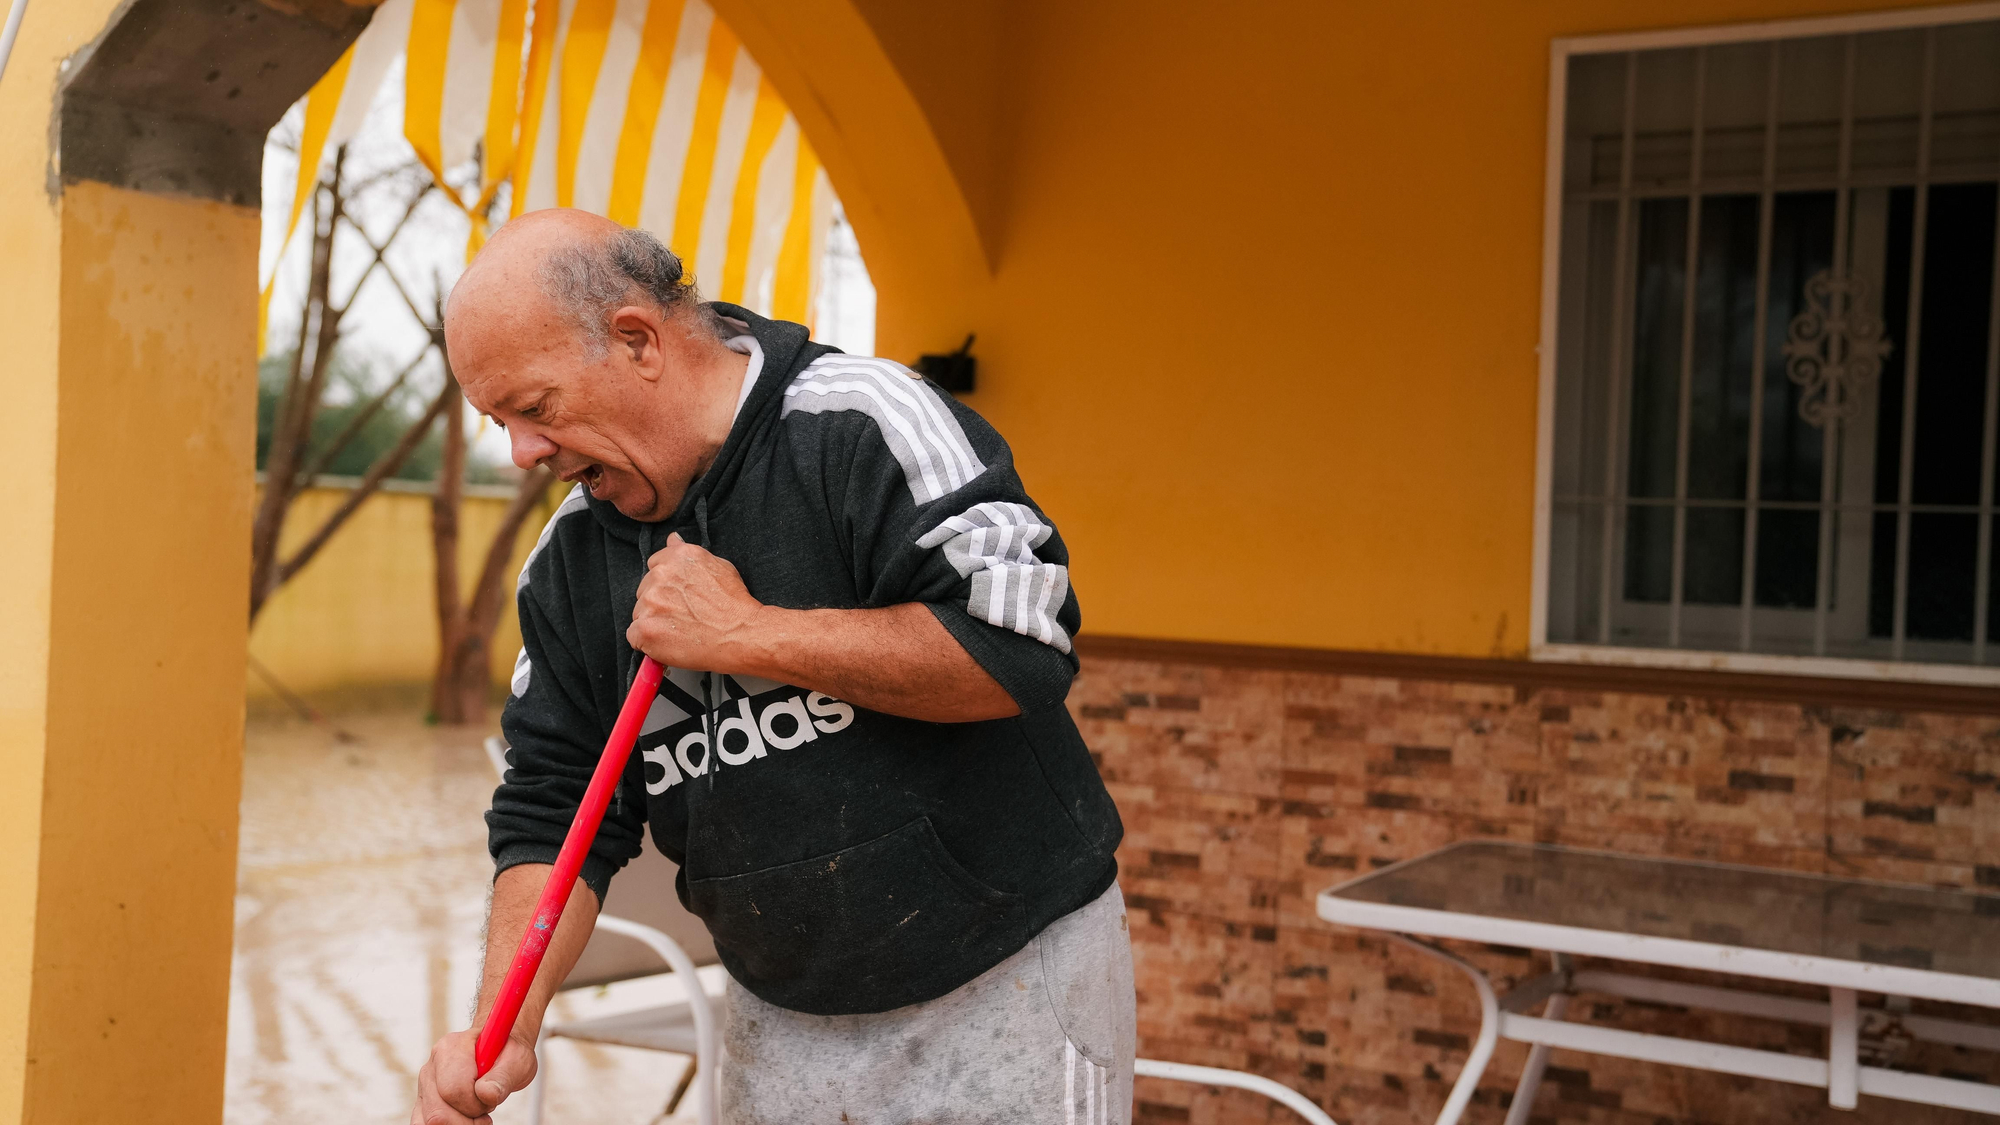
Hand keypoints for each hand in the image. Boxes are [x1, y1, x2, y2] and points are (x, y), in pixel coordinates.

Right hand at [411, 1028, 535, 1124]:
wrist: (500, 1053)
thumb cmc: (507, 1055)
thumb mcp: (516, 1060)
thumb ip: (503, 1076)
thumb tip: (485, 1094)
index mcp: (451, 1048)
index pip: (454, 1089)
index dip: (476, 1104)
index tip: (491, 1100)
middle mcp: (432, 1066)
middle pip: (438, 1112)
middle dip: (466, 1121)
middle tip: (485, 1112)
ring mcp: (424, 1086)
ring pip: (429, 1121)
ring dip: (457, 1124)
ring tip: (477, 1115)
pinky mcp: (424, 1102)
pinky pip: (423, 1123)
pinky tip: (464, 1120)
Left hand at [627, 533, 770, 672]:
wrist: (741, 635)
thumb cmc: (734, 604)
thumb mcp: (718, 565)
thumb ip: (687, 553)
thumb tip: (672, 539)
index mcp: (676, 558)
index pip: (654, 566)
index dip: (666, 585)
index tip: (677, 596)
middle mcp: (660, 576)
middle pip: (644, 590)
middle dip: (659, 603)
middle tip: (682, 615)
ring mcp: (650, 603)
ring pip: (639, 613)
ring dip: (654, 622)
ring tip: (679, 630)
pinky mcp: (646, 629)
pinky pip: (634, 636)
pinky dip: (648, 642)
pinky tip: (668, 642)